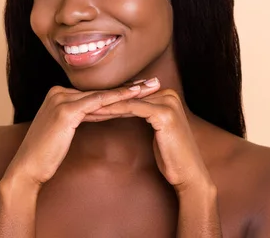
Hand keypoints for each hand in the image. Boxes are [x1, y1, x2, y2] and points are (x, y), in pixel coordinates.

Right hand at [1, 82, 160, 189]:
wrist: (27, 168)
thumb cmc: (47, 154)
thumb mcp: (66, 129)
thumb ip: (81, 116)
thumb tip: (103, 111)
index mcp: (58, 94)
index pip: (96, 93)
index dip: (120, 91)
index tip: (142, 88)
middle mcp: (58, 92)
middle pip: (101, 91)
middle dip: (129, 88)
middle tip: (153, 82)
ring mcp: (61, 99)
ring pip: (102, 96)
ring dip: (130, 92)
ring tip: (151, 87)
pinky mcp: (66, 110)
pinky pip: (98, 103)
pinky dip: (118, 99)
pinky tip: (135, 96)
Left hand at [89, 78, 213, 194]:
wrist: (188, 174)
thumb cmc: (170, 155)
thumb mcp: (155, 129)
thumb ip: (144, 114)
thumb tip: (124, 106)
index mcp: (167, 95)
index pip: (132, 94)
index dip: (110, 98)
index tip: (88, 101)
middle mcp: (169, 94)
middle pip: (129, 95)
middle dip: (105, 99)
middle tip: (81, 100)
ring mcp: (168, 102)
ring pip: (128, 100)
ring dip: (105, 103)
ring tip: (84, 106)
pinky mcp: (164, 113)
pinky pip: (132, 109)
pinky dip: (113, 110)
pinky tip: (98, 113)